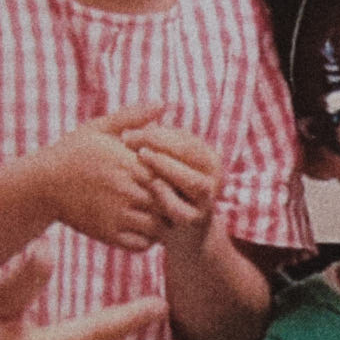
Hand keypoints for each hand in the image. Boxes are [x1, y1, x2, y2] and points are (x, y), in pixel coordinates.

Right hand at [28, 104, 210, 248]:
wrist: (42, 183)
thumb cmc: (74, 152)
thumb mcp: (101, 128)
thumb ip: (133, 117)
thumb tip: (162, 103)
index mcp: (130, 164)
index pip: (172, 175)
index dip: (176, 177)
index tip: (171, 175)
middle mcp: (126, 191)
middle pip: (170, 203)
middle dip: (174, 201)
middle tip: (173, 198)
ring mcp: (117, 215)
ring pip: (159, 227)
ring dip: (163, 222)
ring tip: (158, 213)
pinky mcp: (107, 234)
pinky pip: (141, 245)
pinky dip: (148, 240)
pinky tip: (143, 227)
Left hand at [118, 115, 223, 239]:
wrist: (182, 235)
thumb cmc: (166, 189)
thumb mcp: (165, 162)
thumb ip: (160, 138)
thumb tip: (156, 105)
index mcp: (208, 158)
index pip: (182, 138)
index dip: (154, 132)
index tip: (125, 132)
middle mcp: (214, 177)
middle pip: (190, 153)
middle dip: (158, 144)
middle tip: (128, 140)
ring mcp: (207, 201)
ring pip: (194, 182)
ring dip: (167, 168)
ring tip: (140, 159)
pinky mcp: (196, 223)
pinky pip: (182, 209)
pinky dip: (165, 197)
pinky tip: (146, 187)